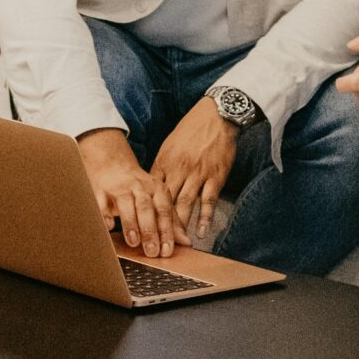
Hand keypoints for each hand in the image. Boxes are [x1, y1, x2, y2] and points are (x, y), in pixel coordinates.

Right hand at [77, 127, 187, 255]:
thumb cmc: (138, 188)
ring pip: (126, 204)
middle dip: (150, 230)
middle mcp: (139, 187)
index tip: (167, 251)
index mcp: (157, 190)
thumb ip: (171, 220)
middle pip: (146, 208)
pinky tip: (109, 226)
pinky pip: (102, 202)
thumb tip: (186, 242)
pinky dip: (105, 214)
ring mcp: (119, 187)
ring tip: (133, 242)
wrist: (112, 163)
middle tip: (152, 252)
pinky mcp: (101, 190)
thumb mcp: (158, 199)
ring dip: (130, 223)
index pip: (164, 211)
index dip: (166, 231)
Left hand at [151, 98, 238, 245]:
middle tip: (157, 243)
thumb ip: (162, 166)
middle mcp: (178, 169)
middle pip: (166, 202)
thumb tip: (152, 185)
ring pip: (185, 204)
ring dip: (180, 225)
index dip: (146, 211)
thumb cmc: (192, 129)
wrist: (217, 115)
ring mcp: (197, 174)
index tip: (141, 227)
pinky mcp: (215, 176)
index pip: (151, 192)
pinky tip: (201, 232)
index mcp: (164, 161)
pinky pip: (208, 200)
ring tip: (176, 243)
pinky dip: (204, 217)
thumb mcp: (170, 144)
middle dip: (161, 224)